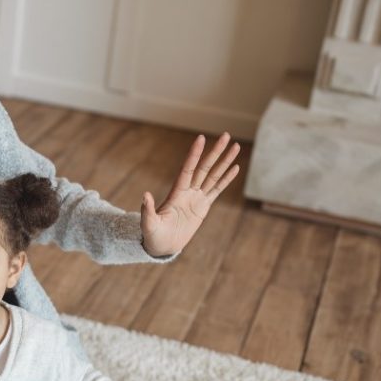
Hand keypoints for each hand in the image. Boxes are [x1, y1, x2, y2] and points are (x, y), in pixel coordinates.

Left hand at [141, 133, 240, 256]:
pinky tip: (235, 167)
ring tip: (236, 146)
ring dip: (225, 161)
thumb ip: (147, 210)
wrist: (162, 245)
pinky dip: (226, 179)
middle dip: (215, 152)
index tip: (201, 138)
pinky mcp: (203, 206)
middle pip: (205, 167)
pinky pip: (217, 190)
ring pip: (214, 175)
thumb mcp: (148, 224)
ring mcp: (196, 197)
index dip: (194, 155)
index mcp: (176, 193)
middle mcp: (188, 191)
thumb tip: (145, 195)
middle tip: (226, 135)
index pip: (188, 169)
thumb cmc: (153, 235)